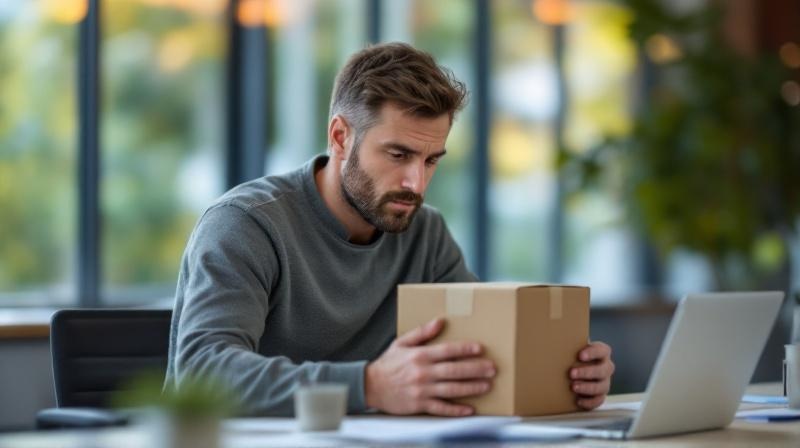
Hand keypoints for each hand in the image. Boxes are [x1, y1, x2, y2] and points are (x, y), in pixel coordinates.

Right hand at [365, 318, 496, 415]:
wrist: (370, 386)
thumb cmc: (388, 363)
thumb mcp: (402, 343)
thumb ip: (422, 332)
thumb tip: (440, 320)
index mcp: (420, 355)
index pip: (447, 351)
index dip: (464, 349)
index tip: (480, 349)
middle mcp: (423, 372)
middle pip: (454, 370)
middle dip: (475, 369)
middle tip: (492, 369)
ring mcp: (422, 390)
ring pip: (451, 389)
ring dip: (471, 388)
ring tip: (487, 385)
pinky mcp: (419, 405)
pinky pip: (441, 408)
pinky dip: (456, 410)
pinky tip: (469, 409)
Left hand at [570, 341, 614, 409]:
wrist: (573, 366)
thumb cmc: (572, 354)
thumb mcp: (572, 347)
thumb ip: (567, 344)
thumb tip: (551, 342)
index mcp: (602, 352)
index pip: (602, 350)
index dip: (593, 353)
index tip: (580, 355)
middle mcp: (606, 367)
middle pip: (602, 370)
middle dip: (587, 372)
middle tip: (571, 373)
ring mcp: (605, 381)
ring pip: (602, 386)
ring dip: (587, 388)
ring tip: (573, 387)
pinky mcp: (600, 394)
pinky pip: (599, 400)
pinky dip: (590, 402)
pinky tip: (578, 401)